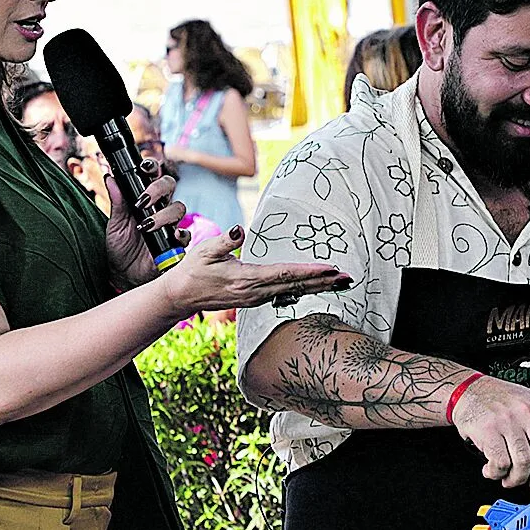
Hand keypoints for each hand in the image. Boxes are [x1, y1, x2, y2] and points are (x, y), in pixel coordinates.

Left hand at [104, 164, 188, 282]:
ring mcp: (169, 226)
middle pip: (170, 186)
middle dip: (159, 187)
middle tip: (144, 200)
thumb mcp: (114, 225)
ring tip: (146, 225)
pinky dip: (179, 234)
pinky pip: (185, 235)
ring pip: (178, 208)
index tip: (144, 167)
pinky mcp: (175, 244)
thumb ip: (117, 202)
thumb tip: (110, 178)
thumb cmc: (120, 248)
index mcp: (145, 200)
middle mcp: (159, 209)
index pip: (153, 177)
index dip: (153, 167)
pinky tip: (170, 236)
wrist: (123, 276)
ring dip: (163, 214)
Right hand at [158, 227, 351, 313]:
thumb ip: (225, 241)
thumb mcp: (205, 251)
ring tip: (340, 283)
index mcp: (247, 279)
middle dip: (324, 283)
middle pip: (296, 287)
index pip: (285, 274)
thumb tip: (240, 229)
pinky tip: (316, 288)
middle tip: (348, 278)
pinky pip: (285, 295)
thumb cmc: (193, 270)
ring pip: (293, 293)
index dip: (310, 272)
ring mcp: (256, 299)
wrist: (181, 296)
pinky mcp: (255, 299)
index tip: (330, 269)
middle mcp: (256, 292)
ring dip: (317, 288)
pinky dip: (303, 291)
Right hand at [450, 375, 529, 489]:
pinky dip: (497, 474)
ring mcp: (508, 421)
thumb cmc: (499, 401)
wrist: (468, 390)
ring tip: (509, 477)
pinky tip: (493, 470)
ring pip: (524, 464)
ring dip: (517, 479)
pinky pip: (501, 464)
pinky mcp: (488, 431)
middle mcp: (528, 413)